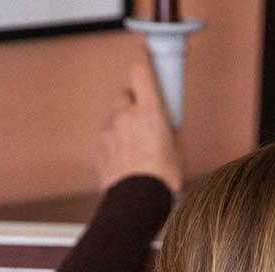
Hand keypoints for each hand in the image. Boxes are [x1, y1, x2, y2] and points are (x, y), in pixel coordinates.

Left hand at [97, 54, 183, 195]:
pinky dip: (114, 142)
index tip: (146, 62)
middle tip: (144, 118)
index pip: (140, 70)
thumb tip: (165, 123)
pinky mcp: (98, 149)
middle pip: (125, 93)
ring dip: (123, 124)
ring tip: (135, 147)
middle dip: (133, 101)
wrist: (137, 206)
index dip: (143, 63)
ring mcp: (108, 132)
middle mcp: (125, 116)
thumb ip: (166, 126)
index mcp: (149, 111)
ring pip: (114, 117)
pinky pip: (107, 136)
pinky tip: (125, 159)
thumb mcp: (176, 148)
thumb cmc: (160, 182)